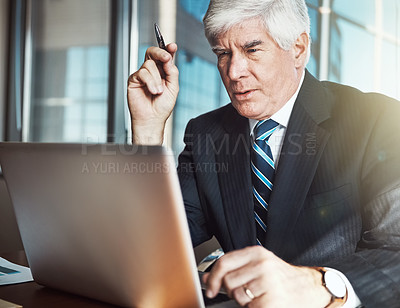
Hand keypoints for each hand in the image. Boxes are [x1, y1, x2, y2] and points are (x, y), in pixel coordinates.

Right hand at [127, 43, 178, 144]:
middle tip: (166, 58)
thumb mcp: (173, 88)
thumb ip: (172, 72)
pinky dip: (150, 82)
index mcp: (163, 71)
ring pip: (149, 65)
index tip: (173, 46)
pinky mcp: (134, 80)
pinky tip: (153, 91)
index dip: (168, 49)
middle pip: (153, 53)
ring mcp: (142, 75)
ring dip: (157, 79)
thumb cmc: (162, 106)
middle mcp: (152, 71)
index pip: (164, 56)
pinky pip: (142, 73)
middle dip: (160, 53)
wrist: (152, 119)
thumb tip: (169, 58)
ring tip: (159, 92)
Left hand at [203, 246, 331, 306]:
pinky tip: (263, 302)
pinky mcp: (272, 300)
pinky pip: (249, 307)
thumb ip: (232, 269)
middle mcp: (262, 265)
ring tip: (257, 295)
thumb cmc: (281, 277)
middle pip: (228, 281)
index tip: (210, 288)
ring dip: (243, 300)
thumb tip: (208, 278)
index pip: (224, 262)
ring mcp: (268, 282)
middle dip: (232, 290)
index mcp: (257, 253)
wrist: (308, 289)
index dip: (213, 277)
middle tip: (245, 290)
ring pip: (237, 295)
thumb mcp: (257, 266)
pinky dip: (253, 307)